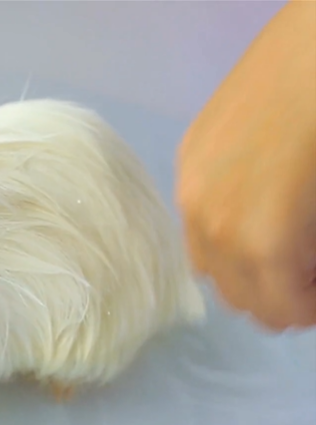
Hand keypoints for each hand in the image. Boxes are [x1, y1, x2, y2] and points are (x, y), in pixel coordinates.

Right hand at [175, 0, 315, 331]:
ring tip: (284, 240)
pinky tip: (258, 200)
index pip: (278, 313)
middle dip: (281, 293)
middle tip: (311, 269)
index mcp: (261, 244)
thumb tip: (307, 276)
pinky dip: (226, 230)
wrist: (315, 47)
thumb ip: (313, 259)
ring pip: (209, 265)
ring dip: (248, 267)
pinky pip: (196, 222)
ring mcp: (192, 189)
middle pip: (238, 298)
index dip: (313, 308)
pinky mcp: (187, 157)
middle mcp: (211, 226)